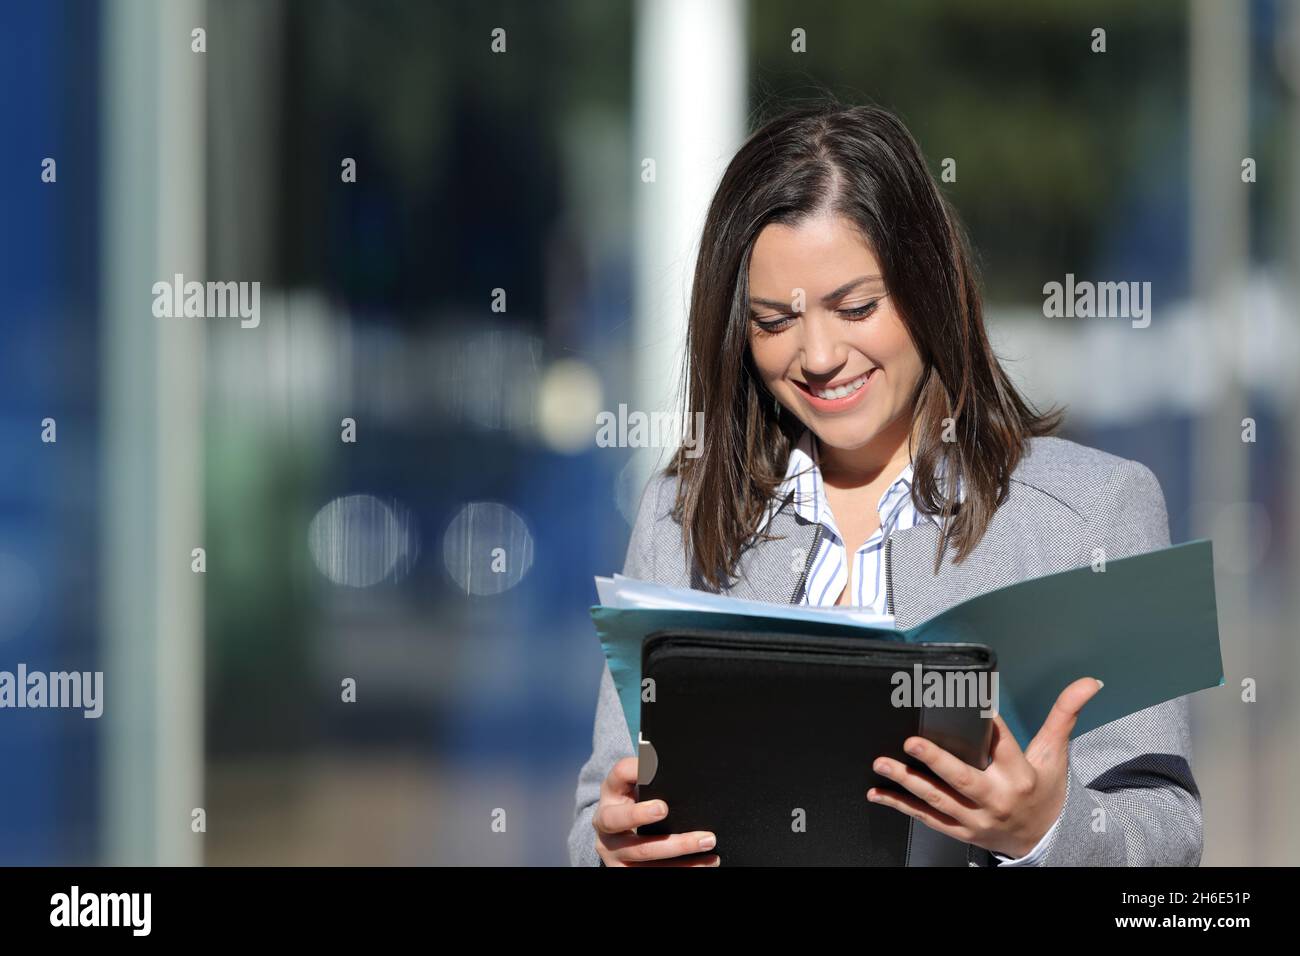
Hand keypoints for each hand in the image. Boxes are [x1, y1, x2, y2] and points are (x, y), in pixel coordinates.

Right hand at [593, 757, 720, 865]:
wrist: (620, 836)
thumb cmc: (638, 802)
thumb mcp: (637, 786)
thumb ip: (650, 774)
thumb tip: (674, 765)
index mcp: (611, 792)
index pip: (618, 774)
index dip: (634, 772)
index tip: (653, 771)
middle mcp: (604, 823)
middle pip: (617, 819)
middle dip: (639, 814)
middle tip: (664, 809)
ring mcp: (612, 851)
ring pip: (643, 852)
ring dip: (678, 847)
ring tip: (707, 841)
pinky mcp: (623, 870)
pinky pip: (653, 872)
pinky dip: (683, 868)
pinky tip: (704, 863)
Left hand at [866, 676, 1103, 859]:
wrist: (1048, 840)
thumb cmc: (1046, 791)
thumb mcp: (1055, 752)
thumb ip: (1065, 713)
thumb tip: (1089, 682)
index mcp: (1020, 775)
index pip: (1003, 746)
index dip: (989, 725)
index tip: (972, 705)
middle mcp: (997, 798)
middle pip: (963, 779)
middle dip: (936, 761)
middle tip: (911, 741)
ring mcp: (976, 819)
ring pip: (938, 799)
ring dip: (907, 782)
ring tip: (883, 764)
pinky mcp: (961, 832)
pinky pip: (927, 818)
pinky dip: (901, 806)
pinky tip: (878, 793)